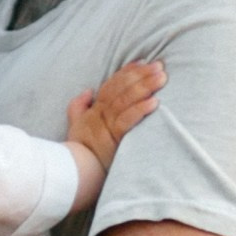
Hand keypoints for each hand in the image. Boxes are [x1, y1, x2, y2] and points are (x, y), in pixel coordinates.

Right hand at [64, 55, 164, 204]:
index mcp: (95, 109)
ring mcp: (106, 126)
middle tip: (160, 66)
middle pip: (122, 88)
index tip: (144, 63)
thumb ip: (78, 107)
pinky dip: (140, 110)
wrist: (75, 173)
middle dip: (141, 75)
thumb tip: (88, 91)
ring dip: (144, 87)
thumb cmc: (78, 151)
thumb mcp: (74, 126)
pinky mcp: (113, 140)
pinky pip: (127, 121)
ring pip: (126, 100)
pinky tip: (154, 103)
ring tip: (161, 79)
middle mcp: (100, 114)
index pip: (113, 84)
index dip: (128, 72)